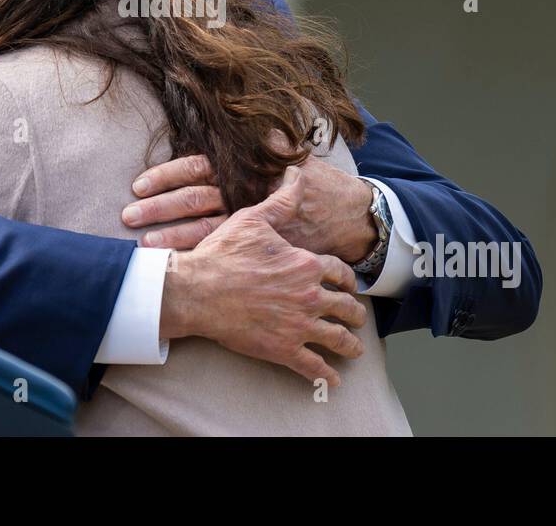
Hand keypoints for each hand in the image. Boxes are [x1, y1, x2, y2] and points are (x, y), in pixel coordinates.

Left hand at [124, 146, 377, 264]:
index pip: (199, 167)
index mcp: (247, 168)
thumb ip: (264, 137)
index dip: (167, 176)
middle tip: (129, 217)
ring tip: (145, 246)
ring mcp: (254, 225)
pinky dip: (202, 259)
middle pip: (195, 201)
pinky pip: (227, 254)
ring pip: (206, 231)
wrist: (353, 218)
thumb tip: (238, 111)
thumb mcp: (293, 152)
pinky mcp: (263, 249)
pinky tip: (181, 267)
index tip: (139, 186)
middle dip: (160, 210)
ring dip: (173, 238)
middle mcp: (247, 194)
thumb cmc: (318, 182)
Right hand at [159, 167, 367, 387]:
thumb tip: (296, 176)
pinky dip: (327, 374)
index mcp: (306, 264)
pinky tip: (334, 379)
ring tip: (354, 349)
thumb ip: (281, 202)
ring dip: (351, 345)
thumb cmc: (223, 254)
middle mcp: (309, 296)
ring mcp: (299, 325)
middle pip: (346, 308)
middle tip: (358, 319)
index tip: (351, 287)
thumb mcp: (253, 219)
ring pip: (338, 339)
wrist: (198, 291)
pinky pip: (314, 367)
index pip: (340, 273)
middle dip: (356, 314)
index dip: (349, 280)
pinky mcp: (283, 349)